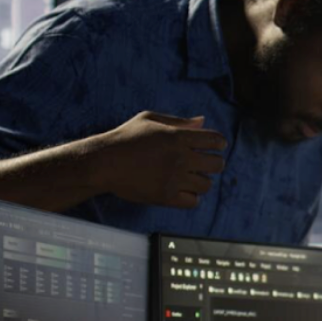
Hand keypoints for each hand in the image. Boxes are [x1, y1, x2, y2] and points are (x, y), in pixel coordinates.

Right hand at [93, 111, 227, 207]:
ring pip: (206, 184)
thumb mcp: (149, 119)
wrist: (103, 162)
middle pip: (217, 164)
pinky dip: (191, 197)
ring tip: (189, 177)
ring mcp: (174, 178)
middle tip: (204, 163)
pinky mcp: (165, 197)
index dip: (218, 143)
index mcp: (177, 136)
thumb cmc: (124, 138)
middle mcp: (179, 158)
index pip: (215, 140)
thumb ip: (179, 122)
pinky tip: (182, 190)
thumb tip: (202, 121)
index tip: (214, 146)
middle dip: (214, 163)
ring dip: (201, 180)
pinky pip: (193, 201)